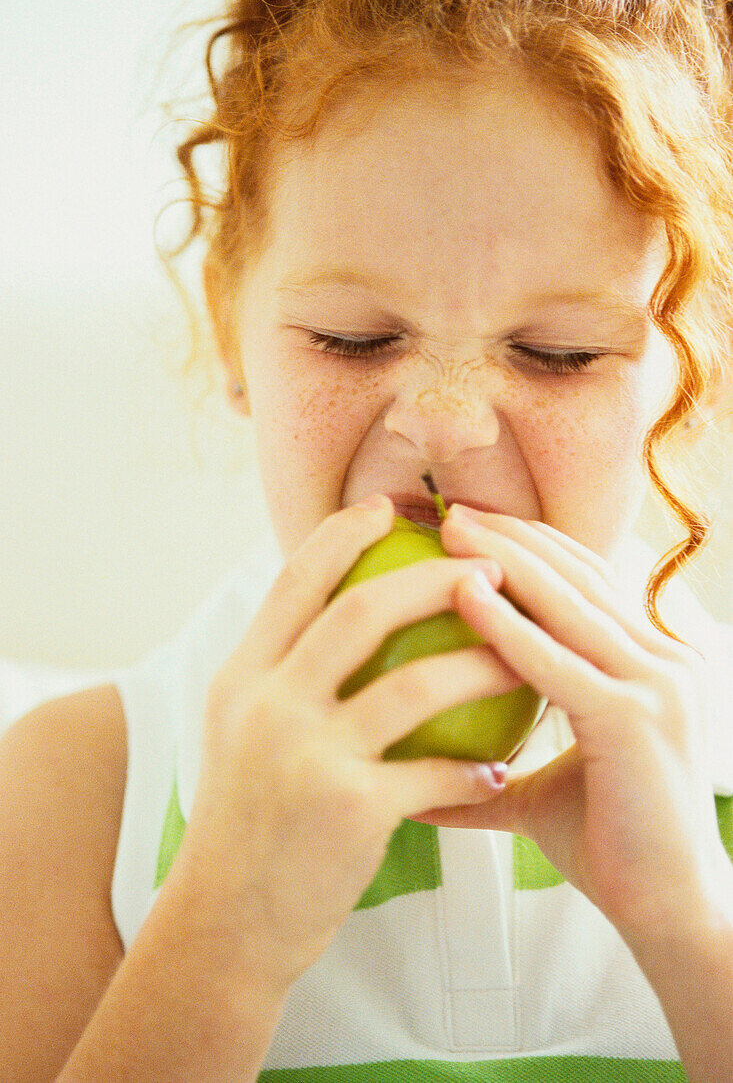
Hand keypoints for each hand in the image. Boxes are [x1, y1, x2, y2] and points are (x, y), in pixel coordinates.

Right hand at [177, 497, 511, 990]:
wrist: (227, 924)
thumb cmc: (246, 823)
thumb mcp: (239, 733)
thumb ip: (279, 673)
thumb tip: (328, 612)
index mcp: (242, 677)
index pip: (295, 582)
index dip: (343, 535)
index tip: (389, 509)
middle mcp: (269, 704)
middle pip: (361, 613)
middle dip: (434, 580)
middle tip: (490, 570)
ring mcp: (308, 755)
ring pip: (415, 684)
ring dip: (482, 664)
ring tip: (526, 658)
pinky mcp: (351, 808)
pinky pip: (435, 772)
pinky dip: (474, 768)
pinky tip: (501, 769)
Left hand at [406, 506, 731, 945]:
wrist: (672, 913)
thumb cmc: (610, 847)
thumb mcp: (540, 792)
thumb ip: (486, 773)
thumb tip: (417, 777)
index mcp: (650, 664)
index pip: (587, 584)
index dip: (531, 547)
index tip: (471, 527)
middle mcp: (664, 659)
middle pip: (578, 576)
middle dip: (512, 536)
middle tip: (450, 509)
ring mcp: (658, 684)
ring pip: (569, 604)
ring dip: (505, 559)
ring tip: (450, 529)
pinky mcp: (639, 717)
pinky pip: (558, 661)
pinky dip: (508, 625)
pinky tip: (463, 593)